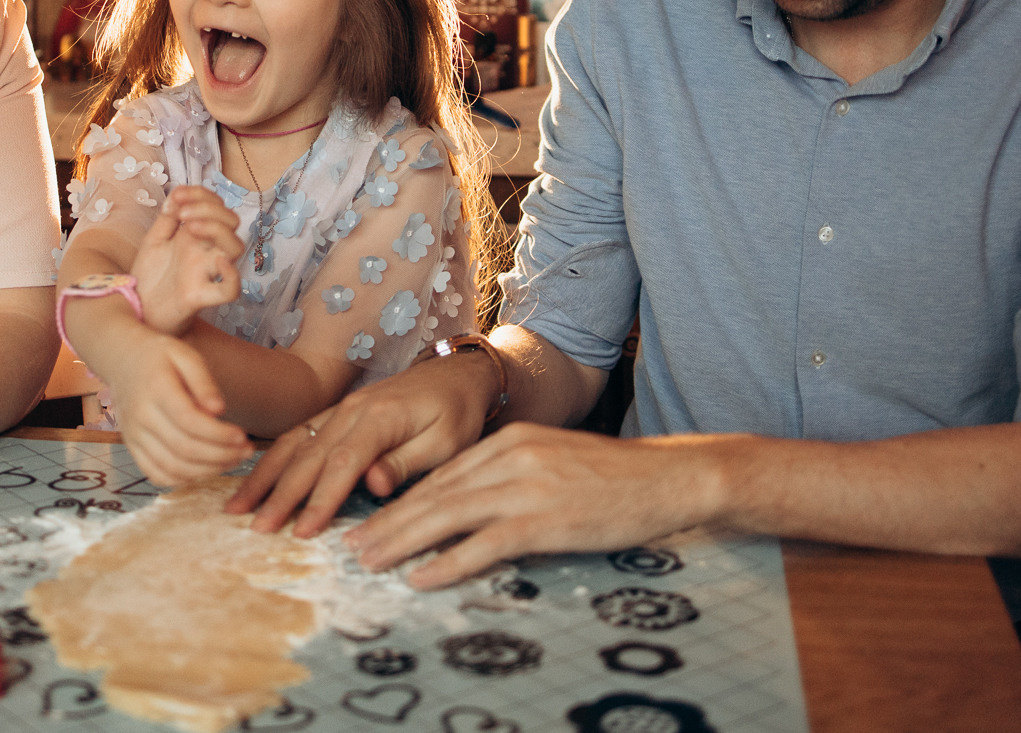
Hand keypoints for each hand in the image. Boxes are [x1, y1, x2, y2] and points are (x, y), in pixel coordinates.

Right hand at [107, 330, 251, 485]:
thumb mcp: (185, 355)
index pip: (189, 421)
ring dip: (207, 471)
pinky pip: (157, 475)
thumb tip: (219, 410)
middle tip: (247, 451)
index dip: (219, 434)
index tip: (243, 436)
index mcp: (156, 389)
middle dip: (221, 455)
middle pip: (183, 448)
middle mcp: (141, 416)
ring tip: (233, 460)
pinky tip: (205, 469)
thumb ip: (203, 381)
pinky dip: (184, 480)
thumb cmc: (160, 356)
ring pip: (172, 467)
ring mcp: (133, 435)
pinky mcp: (132, 447)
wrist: (122, 360)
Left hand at [130, 186, 242, 334]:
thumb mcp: (154, 239)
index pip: (215, 206)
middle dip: (210, 209)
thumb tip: (176, 196)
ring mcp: (206, 272)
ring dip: (217, 230)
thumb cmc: (148, 276)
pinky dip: (231, 276)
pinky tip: (216, 261)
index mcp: (196, 236)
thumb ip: (167, 218)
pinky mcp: (200, 296)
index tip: (177, 195)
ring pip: (235, 248)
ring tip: (190, 227)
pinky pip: (230, 290)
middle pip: (231, 222)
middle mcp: (205, 252)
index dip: (202, 194)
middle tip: (182, 214)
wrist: (135, 308)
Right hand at [226, 349, 498, 536]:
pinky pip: (297, 435)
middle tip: (256, 528)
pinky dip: (271, 458)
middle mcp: (352, 410)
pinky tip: (255, 479)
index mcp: (381, 418)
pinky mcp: (336, 414)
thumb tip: (371, 485)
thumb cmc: (457, 414)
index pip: (343, 463)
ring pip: (293, 443)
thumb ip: (406, 463)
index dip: (320, 499)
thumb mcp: (447, 443)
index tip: (301, 531)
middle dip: (279, 494)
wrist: (456, 374)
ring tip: (236, 506)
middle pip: (309, 456)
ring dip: (264, 476)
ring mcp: (340, 410)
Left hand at [343, 424, 728, 587]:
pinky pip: (484, 544)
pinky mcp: (544, 520)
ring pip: (448, 516)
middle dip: (389, 522)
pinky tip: (422, 578)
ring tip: (372, 562)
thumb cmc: (614, 477)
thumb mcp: (552, 461)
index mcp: (510, 441)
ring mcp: (526, 487)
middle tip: (353, 547)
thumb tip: (470, 508)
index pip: (442, 475)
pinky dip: (448, 563)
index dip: (402, 501)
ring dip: (403, 541)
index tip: (372, 523)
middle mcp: (510, 457)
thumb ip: (511, 475)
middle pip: (435, 493)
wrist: (667, 477)